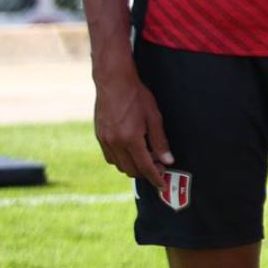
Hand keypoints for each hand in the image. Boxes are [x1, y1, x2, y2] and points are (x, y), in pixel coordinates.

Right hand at [93, 67, 172, 189]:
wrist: (113, 82)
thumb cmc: (137, 96)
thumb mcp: (154, 117)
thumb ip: (160, 141)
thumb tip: (167, 160)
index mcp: (130, 139)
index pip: (145, 166)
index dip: (155, 177)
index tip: (162, 184)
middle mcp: (114, 143)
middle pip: (130, 170)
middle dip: (145, 172)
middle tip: (159, 165)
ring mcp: (104, 140)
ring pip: (119, 165)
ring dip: (133, 167)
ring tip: (147, 157)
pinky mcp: (99, 136)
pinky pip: (110, 157)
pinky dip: (121, 159)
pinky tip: (132, 151)